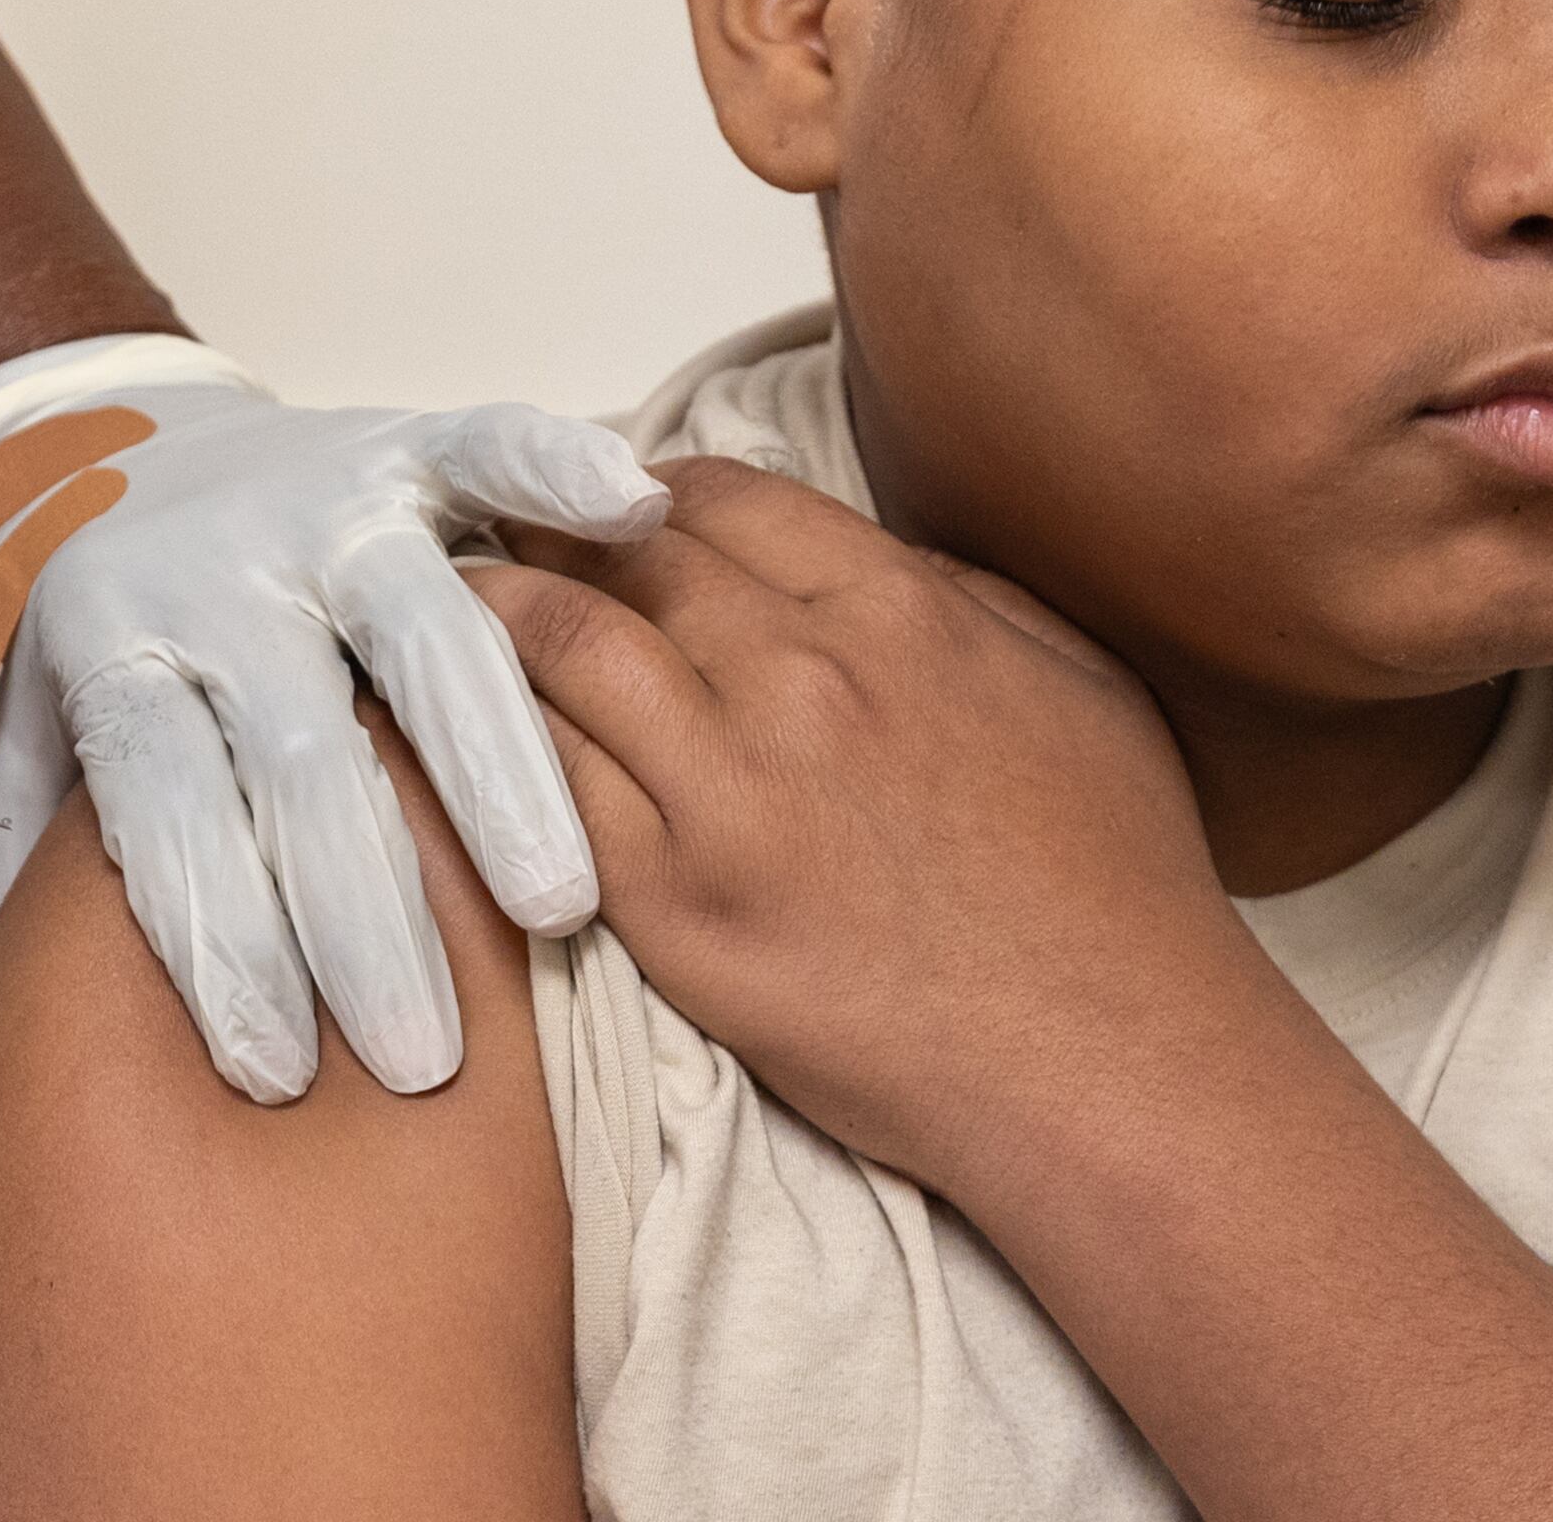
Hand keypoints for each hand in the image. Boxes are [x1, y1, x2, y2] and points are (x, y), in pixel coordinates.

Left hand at [0, 375, 667, 1101]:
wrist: (73, 426)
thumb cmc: (70, 624)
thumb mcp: (9, 739)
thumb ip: (16, 874)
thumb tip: (7, 1054)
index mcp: (108, 652)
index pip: (162, 810)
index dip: (215, 938)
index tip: (274, 1070)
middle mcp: (213, 578)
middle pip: (299, 757)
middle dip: (364, 916)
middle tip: (423, 1058)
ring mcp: (314, 506)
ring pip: (425, 640)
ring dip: (498, 773)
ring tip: (558, 908)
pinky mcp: (396, 445)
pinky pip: (487, 449)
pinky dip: (559, 470)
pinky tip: (640, 513)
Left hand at [472, 459, 1226, 1183]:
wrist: (1105, 1061)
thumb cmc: (1111, 886)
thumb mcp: (1078, 683)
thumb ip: (963, 596)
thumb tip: (871, 551)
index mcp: (895, 610)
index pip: (716, 498)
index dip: (635, 491)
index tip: (597, 505)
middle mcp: (800, 677)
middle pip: (623, 558)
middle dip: (541, 530)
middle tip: (484, 531)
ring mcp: (728, 788)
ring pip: (558, 648)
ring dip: (486, 611)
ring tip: (442, 605)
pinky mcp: (673, 901)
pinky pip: (541, 785)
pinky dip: (481, 737)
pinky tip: (441, 722)